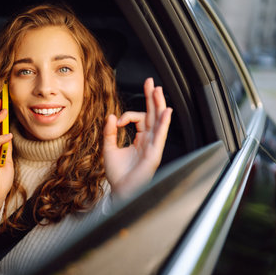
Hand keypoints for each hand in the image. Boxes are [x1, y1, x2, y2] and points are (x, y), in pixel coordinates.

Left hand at [103, 78, 171, 196]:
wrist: (119, 191)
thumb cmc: (117, 174)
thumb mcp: (109, 149)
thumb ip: (109, 132)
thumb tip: (110, 116)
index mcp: (140, 140)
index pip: (140, 119)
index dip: (127, 115)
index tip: (117, 121)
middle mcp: (149, 141)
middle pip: (153, 115)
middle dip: (152, 98)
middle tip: (151, 82)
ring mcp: (153, 147)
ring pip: (159, 122)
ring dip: (159, 105)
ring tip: (157, 90)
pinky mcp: (154, 154)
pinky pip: (160, 136)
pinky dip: (164, 123)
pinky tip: (166, 111)